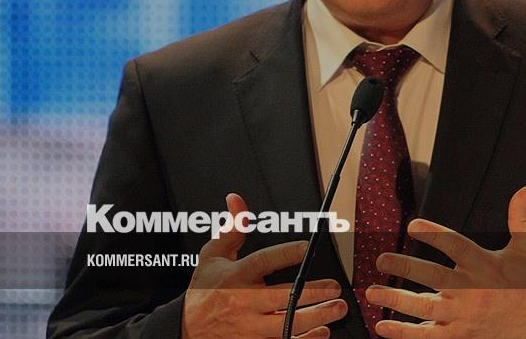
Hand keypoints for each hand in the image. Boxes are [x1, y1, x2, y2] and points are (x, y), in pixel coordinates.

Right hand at [182, 193, 348, 338]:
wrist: (188, 326)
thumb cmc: (205, 287)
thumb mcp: (213, 253)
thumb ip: (232, 227)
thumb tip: (236, 199)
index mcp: (237, 275)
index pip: (264, 261)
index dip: (286, 253)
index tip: (306, 247)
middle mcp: (245, 301)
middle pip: (283, 297)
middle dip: (312, 293)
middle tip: (335, 286)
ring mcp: (250, 326)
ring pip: (287, 325)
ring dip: (316, 317)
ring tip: (337, 307)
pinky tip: (322, 331)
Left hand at [365, 186, 525, 338]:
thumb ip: (522, 218)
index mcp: (485, 266)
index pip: (456, 247)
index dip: (435, 235)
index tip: (413, 226)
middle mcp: (472, 292)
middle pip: (434, 279)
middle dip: (405, 269)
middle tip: (381, 260)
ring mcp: (463, 317)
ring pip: (425, 310)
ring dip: (396, 302)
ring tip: (373, 293)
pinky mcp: (459, 335)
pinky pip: (428, 337)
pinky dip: (405, 334)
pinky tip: (383, 327)